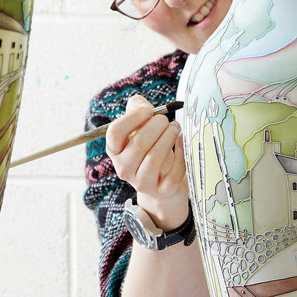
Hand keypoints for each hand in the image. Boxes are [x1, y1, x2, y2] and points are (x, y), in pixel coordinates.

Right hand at [103, 95, 188, 229]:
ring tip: (175, 128)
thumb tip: (142, 105)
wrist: (162, 188)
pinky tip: (181, 142)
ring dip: (169, 137)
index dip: (134, 117)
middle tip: (166, 121)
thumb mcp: (139, 129)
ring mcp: (142, 182)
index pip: (115, 133)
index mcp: (115, 150)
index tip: (149, 110)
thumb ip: (136, 110)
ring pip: (154, 158)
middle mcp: (124, 168)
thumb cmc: (150, 150)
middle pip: (139, 144)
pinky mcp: (162, 192)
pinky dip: (180, 154)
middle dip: (157, 126)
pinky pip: (173, 173)